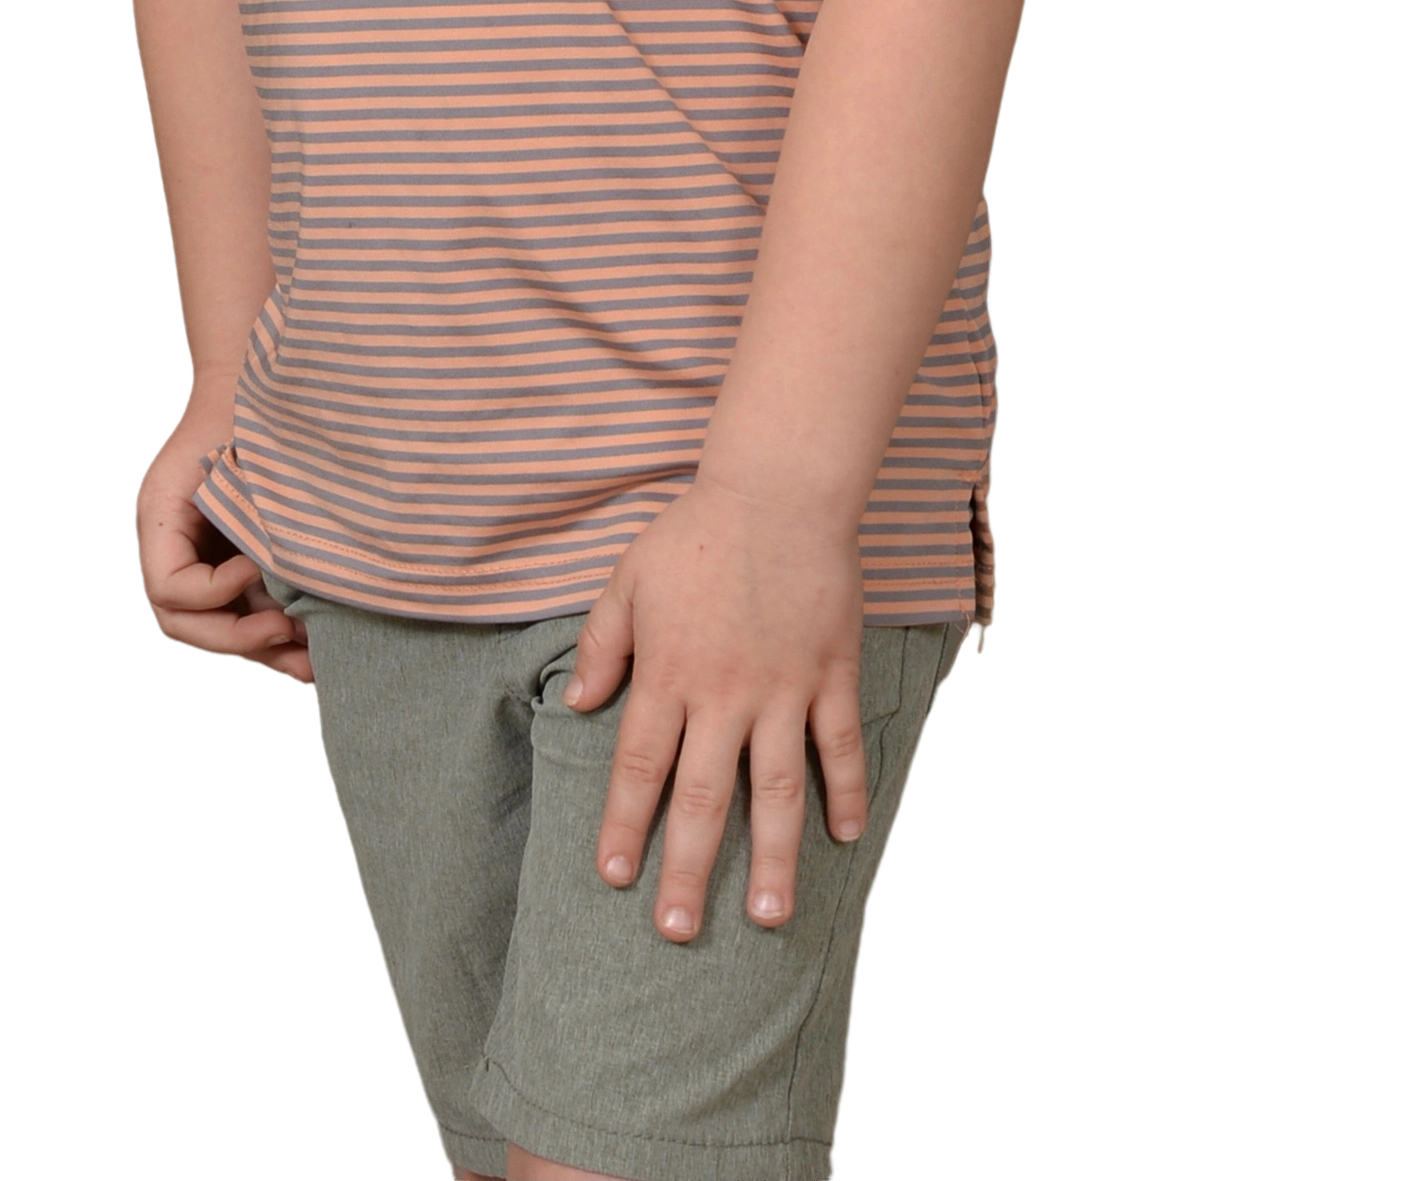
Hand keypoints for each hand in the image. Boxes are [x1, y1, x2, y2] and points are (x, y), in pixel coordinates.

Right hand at [132, 395, 311, 686]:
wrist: (255, 378)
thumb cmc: (246, 403)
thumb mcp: (244, 449)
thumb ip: (253, 504)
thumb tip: (288, 566)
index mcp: (160, 515)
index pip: (168, 586)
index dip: (212, 591)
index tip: (255, 565)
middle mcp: (171, 545)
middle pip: (182, 621)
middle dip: (234, 639)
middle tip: (286, 634)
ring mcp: (199, 557)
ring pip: (213, 627)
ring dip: (259, 651)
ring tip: (311, 667)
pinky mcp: (231, 563)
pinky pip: (241, 611)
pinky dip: (272, 634)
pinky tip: (312, 651)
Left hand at [564, 472, 867, 941]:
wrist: (778, 491)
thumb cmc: (697, 532)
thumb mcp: (629, 578)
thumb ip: (603, 644)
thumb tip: (577, 704)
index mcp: (668, 672)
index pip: (639, 765)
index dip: (624, 823)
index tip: (615, 876)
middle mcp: (723, 692)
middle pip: (702, 796)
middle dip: (689, 868)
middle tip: (678, 930)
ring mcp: (782, 688)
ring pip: (775, 787)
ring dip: (771, 855)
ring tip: (767, 916)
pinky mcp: (831, 674)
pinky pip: (840, 744)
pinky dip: (844, 791)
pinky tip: (844, 838)